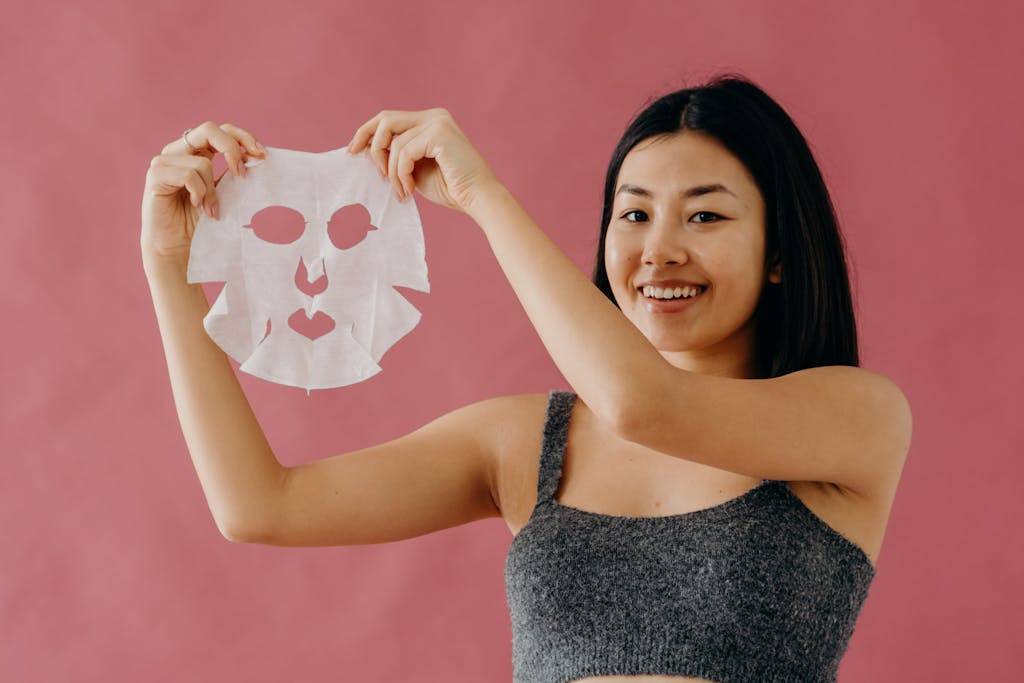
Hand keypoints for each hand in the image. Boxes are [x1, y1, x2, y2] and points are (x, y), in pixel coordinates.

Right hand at [141, 122, 265, 260]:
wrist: (178, 246)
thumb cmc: (201, 221)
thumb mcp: (225, 192)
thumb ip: (234, 173)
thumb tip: (258, 157)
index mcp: (196, 150)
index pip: (221, 130)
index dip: (243, 137)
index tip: (261, 155)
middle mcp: (179, 151)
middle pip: (210, 129)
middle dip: (232, 148)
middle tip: (243, 173)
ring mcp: (165, 161)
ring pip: (202, 161)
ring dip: (212, 190)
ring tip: (210, 209)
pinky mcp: (156, 175)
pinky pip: (188, 175)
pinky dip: (199, 192)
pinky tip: (196, 206)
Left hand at [347, 108, 499, 213]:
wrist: (478, 198)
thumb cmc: (451, 188)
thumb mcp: (415, 168)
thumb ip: (396, 156)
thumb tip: (364, 150)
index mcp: (430, 121)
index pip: (389, 118)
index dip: (366, 132)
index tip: (352, 151)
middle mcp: (434, 116)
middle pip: (385, 119)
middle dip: (371, 145)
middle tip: (374, 172)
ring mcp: (437, 122)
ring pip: (393, 142)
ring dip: (391, 171)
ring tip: (402, 190)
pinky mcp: (439, 133)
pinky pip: (403, 151)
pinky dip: (401, 173)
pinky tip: (410, 188)